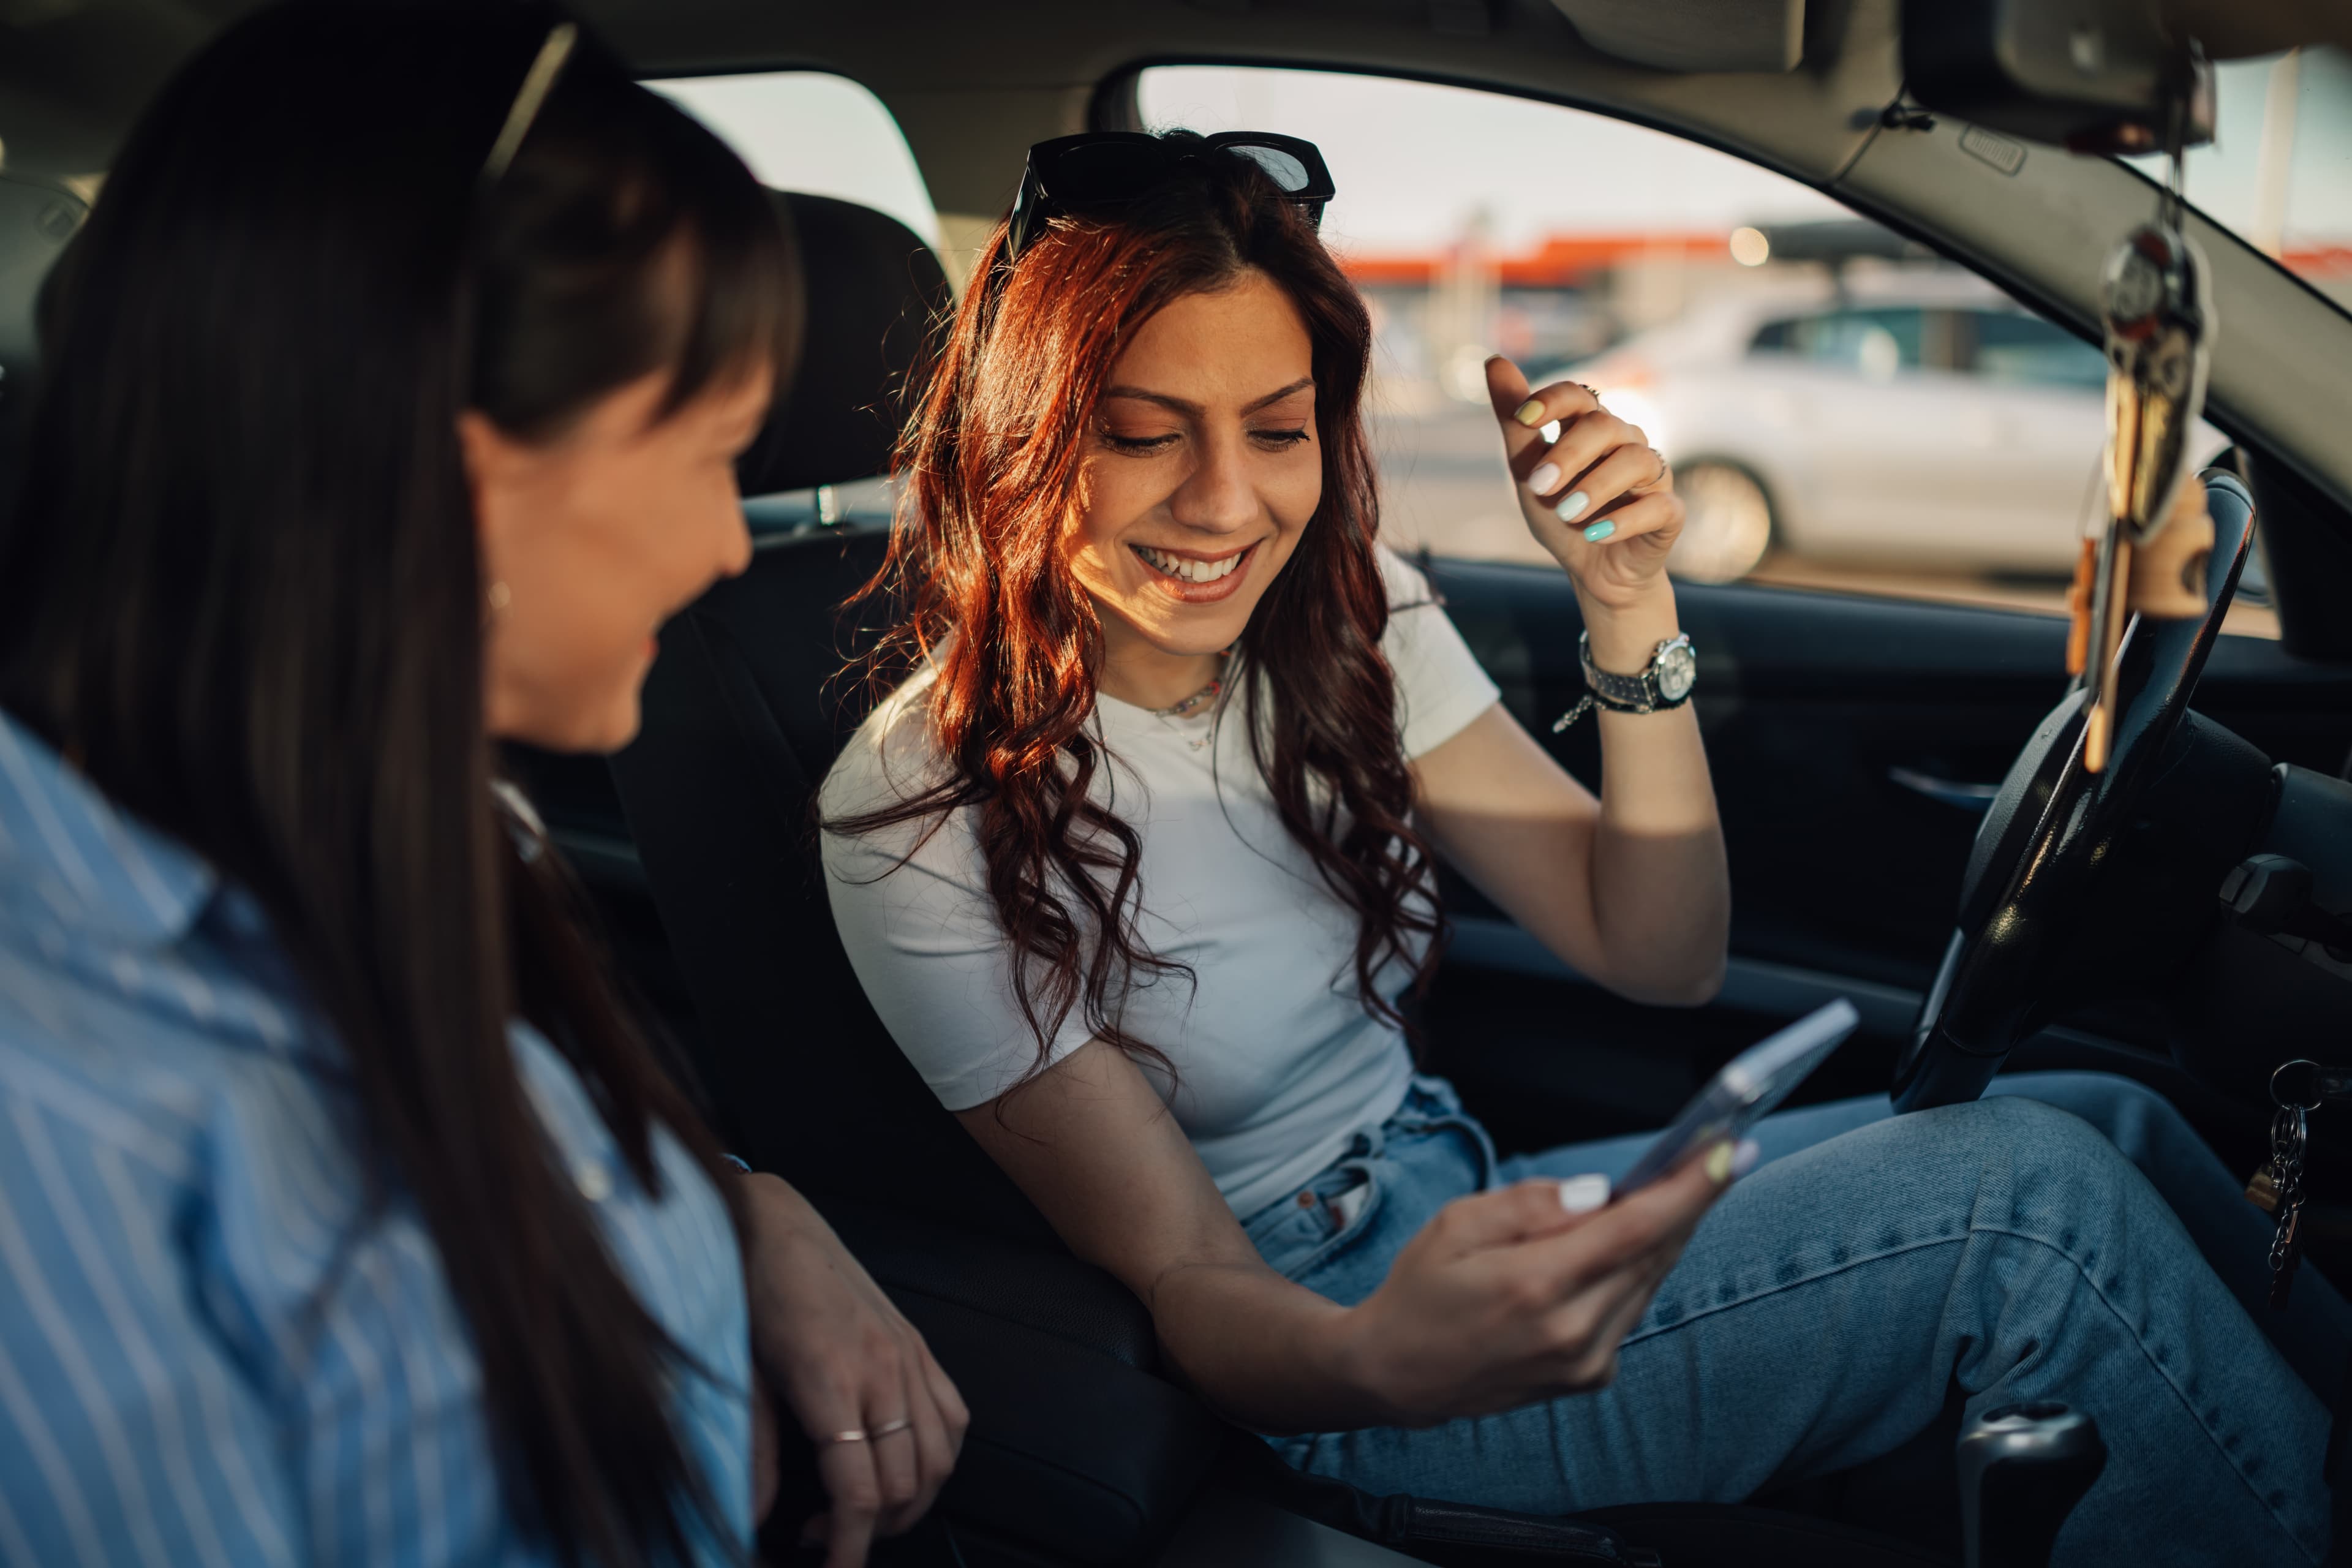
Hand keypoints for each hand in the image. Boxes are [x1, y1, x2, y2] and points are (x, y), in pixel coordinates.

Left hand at [738, 1173, 968, 1567]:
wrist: (773, 1224)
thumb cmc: (748, 1293)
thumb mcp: (739, 1374)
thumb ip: (754, 1451)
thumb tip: (754, 1517)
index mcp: (829, 1382)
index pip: (859, 1494)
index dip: (849, 1549)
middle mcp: (881, 1371)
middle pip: (906, 1485)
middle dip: (875, 1532)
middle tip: (829, 1539)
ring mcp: (908, 1355)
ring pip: (940, 1457)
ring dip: (913, 1502)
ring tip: (869, 1512)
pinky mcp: (919, 1344)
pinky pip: (955, 1414)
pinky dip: (941, 1455)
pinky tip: (906, 1465)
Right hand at [1338, 1141, 1737, 1425]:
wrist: (1397, 1373)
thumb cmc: (1421, 1291)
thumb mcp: (1456, 1224)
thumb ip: (1533, 1204)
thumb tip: (1601, 1192)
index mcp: (1536, 1287)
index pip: (1636, 1228)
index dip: (1691, 1187)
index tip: (1728, 1151)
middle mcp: (1572, 1332)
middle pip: (1656, 1253)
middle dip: (1689, 1201)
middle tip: (1714, 1153)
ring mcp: (1585, 1363)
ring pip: (1650, 1281)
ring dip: (1663, 1233)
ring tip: (1668, 1189)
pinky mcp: (1590, 1377)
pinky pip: (1631, 1308)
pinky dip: (1636, 1269)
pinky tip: (1620, 1245)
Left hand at [1485, 355, 1683, 614]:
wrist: (1591, 571)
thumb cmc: (1563, 515)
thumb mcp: (1528, 472)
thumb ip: (1515, 425)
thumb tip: (1494, 360)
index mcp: (1591, 429)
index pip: (1579, 394)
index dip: (1553, 400)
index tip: (1524, 419)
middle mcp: (1626, 443)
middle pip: (1604, 426)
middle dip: (1568, 454)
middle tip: (1538, 487)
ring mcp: (1653, 476)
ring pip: (1635, 460)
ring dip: (1596, 486)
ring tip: (1568, 514)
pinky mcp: (1669, 513)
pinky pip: (1658, 506)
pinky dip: (1624, 520)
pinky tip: (1595, 533)